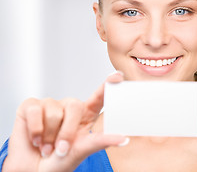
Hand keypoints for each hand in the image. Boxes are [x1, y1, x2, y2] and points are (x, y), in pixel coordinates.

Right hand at [3, 71, 126, 171]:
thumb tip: (124, 139)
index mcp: (86, 115)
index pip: (99, 97)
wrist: (33, 171)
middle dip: (66, 132)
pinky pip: (35, 110)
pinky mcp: (31, 106)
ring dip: (48, 136)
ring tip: (46, 146)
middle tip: (61, 149)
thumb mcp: (82, 150)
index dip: (108, 85)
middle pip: (74, 106)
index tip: (119, 76)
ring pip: (53, 111)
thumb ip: (102, 141)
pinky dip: (34, 130)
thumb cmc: (59, 161)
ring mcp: (50, 104)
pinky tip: (34, 139)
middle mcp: (69, 107)